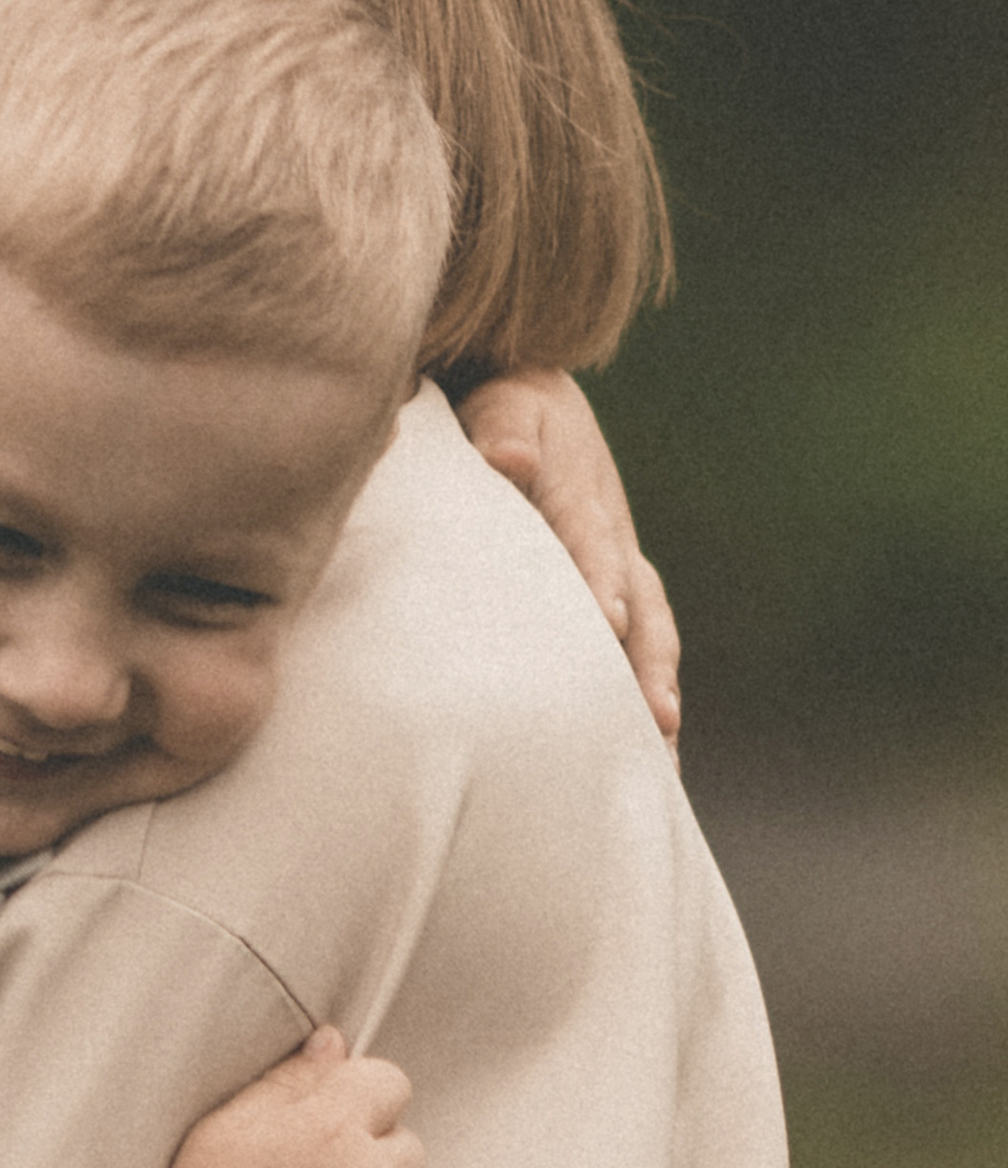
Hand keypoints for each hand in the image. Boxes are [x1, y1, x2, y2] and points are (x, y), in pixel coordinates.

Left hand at [454, 367, 680, 739]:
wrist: (537, 402)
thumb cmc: (505, 409)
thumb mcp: (502, 406)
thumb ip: (503, 432)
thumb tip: (510, 459)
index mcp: (582, 499)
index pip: (591, 543)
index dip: (600, 579)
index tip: (609, 619)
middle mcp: (615, 544)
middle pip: (643, 609)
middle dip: (648, 663)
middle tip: (657, 716)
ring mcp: (624, 575)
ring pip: (652, 641)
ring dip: (658, 694)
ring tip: (665, 759)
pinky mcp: (620, 600)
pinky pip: (643, 655)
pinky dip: (650, 704)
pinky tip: (654, 765)